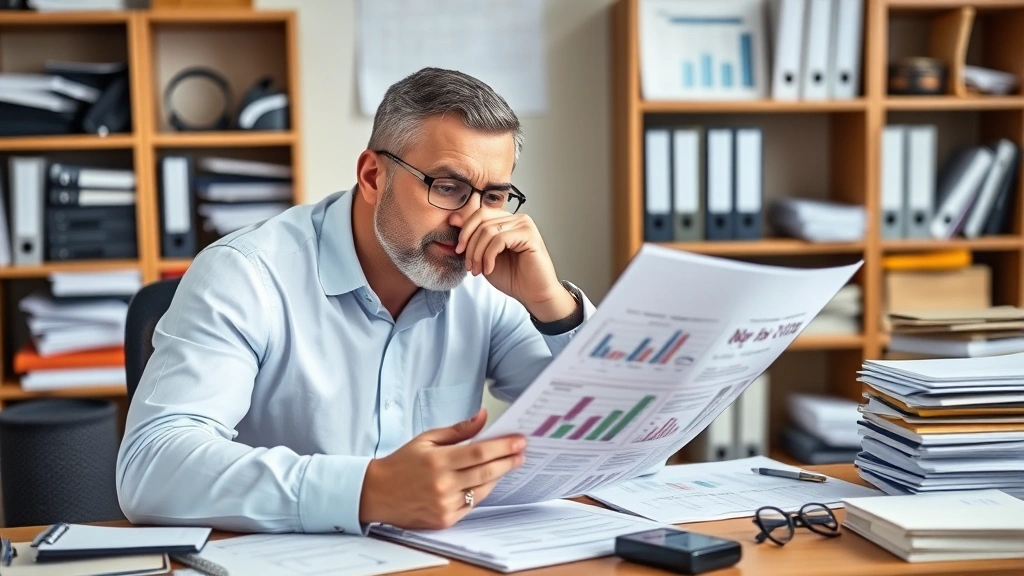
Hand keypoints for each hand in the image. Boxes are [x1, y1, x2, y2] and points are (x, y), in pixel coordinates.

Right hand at [359, 409, 526, 528]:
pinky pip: (472, 505)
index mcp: (437, 461)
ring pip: (482, 490)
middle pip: (486, 472)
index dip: (503, 446)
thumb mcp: (426, 439)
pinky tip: (487, 481)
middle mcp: (442, 484)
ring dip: (498, 476)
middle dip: (508, 461)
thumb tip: (482, 417)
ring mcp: (444, 504)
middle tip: (522, 452)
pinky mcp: (444, 519)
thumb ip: (458, 430)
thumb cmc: (402, 463)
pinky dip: (481, 492)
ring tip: (508, 464)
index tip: (519, 441)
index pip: (479, 452)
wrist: (377, 493)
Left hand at [456, 209, 576, 321]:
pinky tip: (489, 269)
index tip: (458, 249)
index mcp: (507, 220)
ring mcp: (524, 225)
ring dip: (478, 253)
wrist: (533, 295)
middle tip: (469, 264)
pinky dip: (489, 256)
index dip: (464, 230)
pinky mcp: (529, 235)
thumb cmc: (512, 277)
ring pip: (488, 230)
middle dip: (469, 243)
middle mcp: (517, 218)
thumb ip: (473, 238)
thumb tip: (453, 219)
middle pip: (481, 219)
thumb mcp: (485, 256)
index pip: (479, 214)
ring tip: (478, 270)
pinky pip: (499, 240)